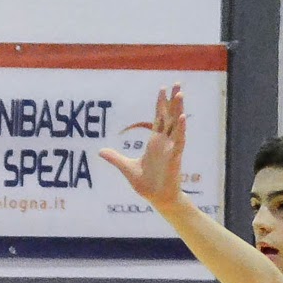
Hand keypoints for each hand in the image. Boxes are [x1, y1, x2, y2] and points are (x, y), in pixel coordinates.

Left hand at [99, 85, 187, 211]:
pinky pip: (179, 140)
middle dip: (173, 100)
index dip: (161, 104)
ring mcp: (171, 148)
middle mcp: (164, 142)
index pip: (159, 118)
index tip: (163, 89)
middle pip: (170, 116)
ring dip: (178, 109)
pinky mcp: (175, 157)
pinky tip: (182, 117)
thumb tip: (100, 151)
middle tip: (177, 83)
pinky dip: (181, 129)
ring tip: (180, 94)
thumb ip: (115, 158)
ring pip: (176, 124)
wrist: (158, 199)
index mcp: (155, 142)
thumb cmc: (146, 184)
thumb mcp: (127, 168)